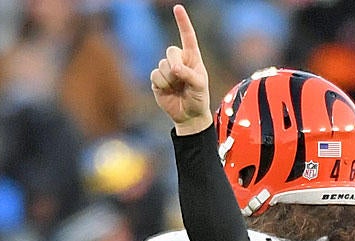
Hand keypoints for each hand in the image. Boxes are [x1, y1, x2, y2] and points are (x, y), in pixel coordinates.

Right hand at [151, 5, 211, 135]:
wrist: (188, 116)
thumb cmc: (198, 98)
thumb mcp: (199, 86)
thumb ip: (188, 75)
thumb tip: (173, 68)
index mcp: (192, 58)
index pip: (188, 36)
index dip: (182, 22)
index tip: (178, 8)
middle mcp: (179, 60)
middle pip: (171, 51)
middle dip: (175, 64)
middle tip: (180, 76)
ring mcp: (167, 69)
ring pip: (162, 65)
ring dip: (170, 79)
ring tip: (178, 89)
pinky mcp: (157, 79)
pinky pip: (155, 75)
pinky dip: (162, 84)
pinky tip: (168, 91)